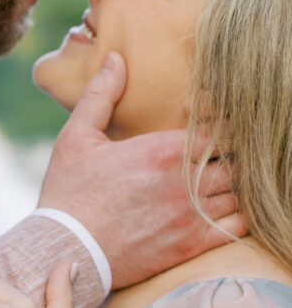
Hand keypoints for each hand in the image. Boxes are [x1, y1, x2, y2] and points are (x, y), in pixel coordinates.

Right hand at [38, 52, 246, 289]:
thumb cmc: (68, 193)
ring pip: (241, 192)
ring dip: (235, 185)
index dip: (223, 126)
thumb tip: (116, 58)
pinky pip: (237, 226)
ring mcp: (191, 216)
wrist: (65, 250)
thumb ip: (101, 95)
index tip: (211, 130)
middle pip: (238, 160)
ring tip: (220, 183)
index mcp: (162, 150)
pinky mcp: (190, 246)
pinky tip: (221, 210)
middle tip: (217, 157)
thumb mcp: (76, 137)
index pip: (222, 128)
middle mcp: (184, 182)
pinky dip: (238, 215)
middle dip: (231, 156)